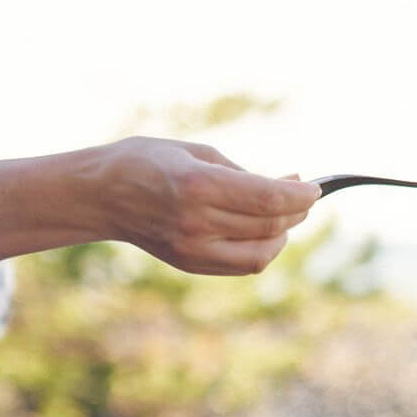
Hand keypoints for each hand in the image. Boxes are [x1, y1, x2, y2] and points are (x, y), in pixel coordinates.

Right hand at [98, 138, 321, 275]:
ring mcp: (193, 248)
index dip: (298, 196)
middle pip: (268, 226)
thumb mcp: (196, 151)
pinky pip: (242, 265)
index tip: (315, 188)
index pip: (267, 199)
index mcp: (198, 185)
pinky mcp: (190, 264)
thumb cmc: (148, 161)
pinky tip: (265, 232)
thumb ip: (242, 173)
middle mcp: (197, 222)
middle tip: (303, 197)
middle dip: (295, 212)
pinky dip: (263, 250)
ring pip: (260, 253)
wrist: (102, 194)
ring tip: (286, 216)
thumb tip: (286, 186)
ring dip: (283, 234)